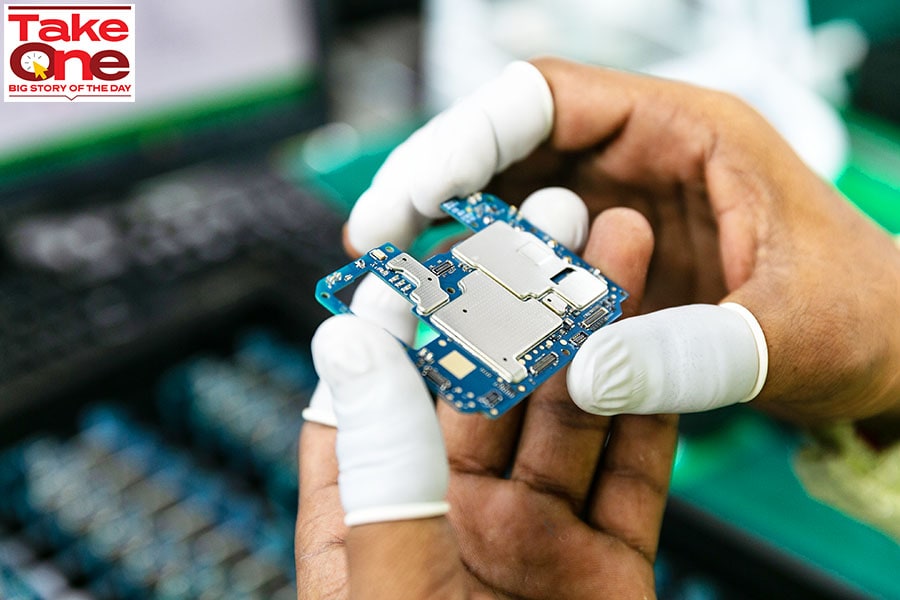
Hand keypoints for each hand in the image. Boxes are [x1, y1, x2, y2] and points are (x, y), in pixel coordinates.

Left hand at [298, 199, 677, 598]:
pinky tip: (659, 340)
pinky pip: (634, 477)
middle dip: (525, 299)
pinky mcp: (609, 566)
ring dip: (597, 331)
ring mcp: (536, 539)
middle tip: (554, 218)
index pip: (379, 398)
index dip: (397, 319)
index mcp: (374, 524)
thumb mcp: (393, 584)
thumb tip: (345, 341)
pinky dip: (651, 412)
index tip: (423, 250)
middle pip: (492, 388)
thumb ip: (382, 467)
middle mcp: (458, 519)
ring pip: (571, 414)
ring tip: (620, 245)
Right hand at [344, 58, 899, 423]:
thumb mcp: (790, 335)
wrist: (881, 346)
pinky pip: (524, 260)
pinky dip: (481, 286)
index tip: (408, 197)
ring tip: (393, 295)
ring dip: (446, 244)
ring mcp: (614, 209)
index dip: (466, 137)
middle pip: (504, 148)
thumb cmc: (856, 316)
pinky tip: (445, 324)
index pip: (547, 98)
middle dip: (430, 192)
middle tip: (375, 251)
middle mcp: (634, 160)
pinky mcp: (605, 261)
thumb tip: (579, 374)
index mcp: (683, 132)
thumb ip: (694, 353)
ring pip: (503, 204)